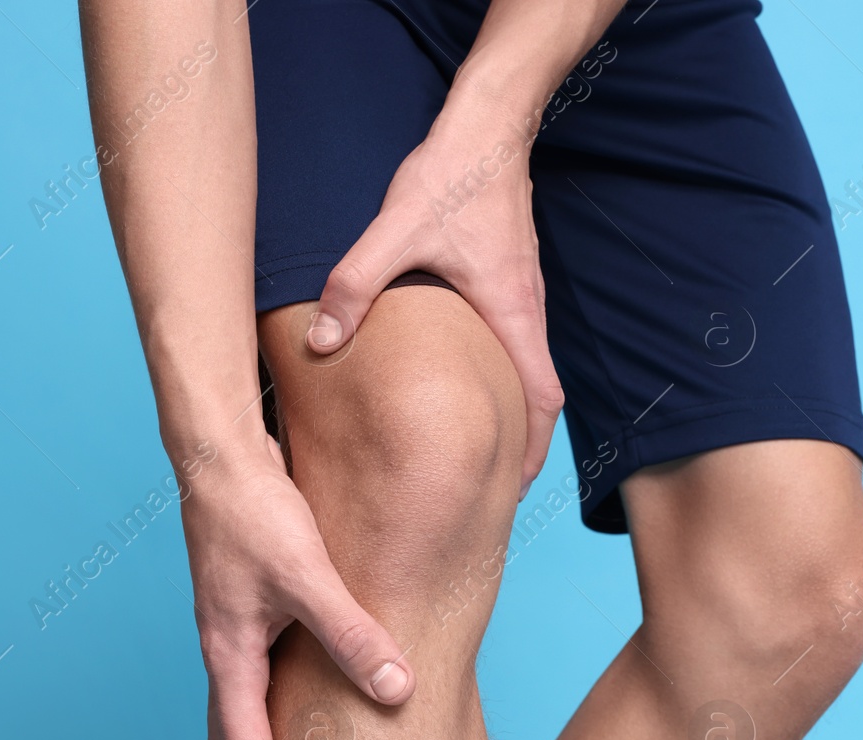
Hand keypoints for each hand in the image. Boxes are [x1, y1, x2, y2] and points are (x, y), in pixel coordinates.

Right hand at [184, 433, 415, 739]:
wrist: (220, 455)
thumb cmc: (255, 511)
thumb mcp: (307, 575)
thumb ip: (352, 633)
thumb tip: (398, 692)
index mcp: (230, 658)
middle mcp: (227, 656)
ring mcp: (235, 637)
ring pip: (240, 724)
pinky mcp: (250, 614)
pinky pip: (258, 691)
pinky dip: (268, 727)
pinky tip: (297, 728)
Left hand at [304, 102, 562, 498]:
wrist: (488, 127)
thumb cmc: (452, 178)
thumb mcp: (394, 232)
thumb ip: (355, 287)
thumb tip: (320, 342)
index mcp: (511, 314)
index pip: (542, 400)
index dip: (532, 452)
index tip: (513, 491)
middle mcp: (528, 312)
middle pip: (542, 396)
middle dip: (524, 445)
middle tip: (493, 486)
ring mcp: (525, 295)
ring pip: (531, 369)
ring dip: (516, 410)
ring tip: (482, 445)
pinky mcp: (512, 279)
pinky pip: (518, 343)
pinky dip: (506, 375)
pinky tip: (470, 381)